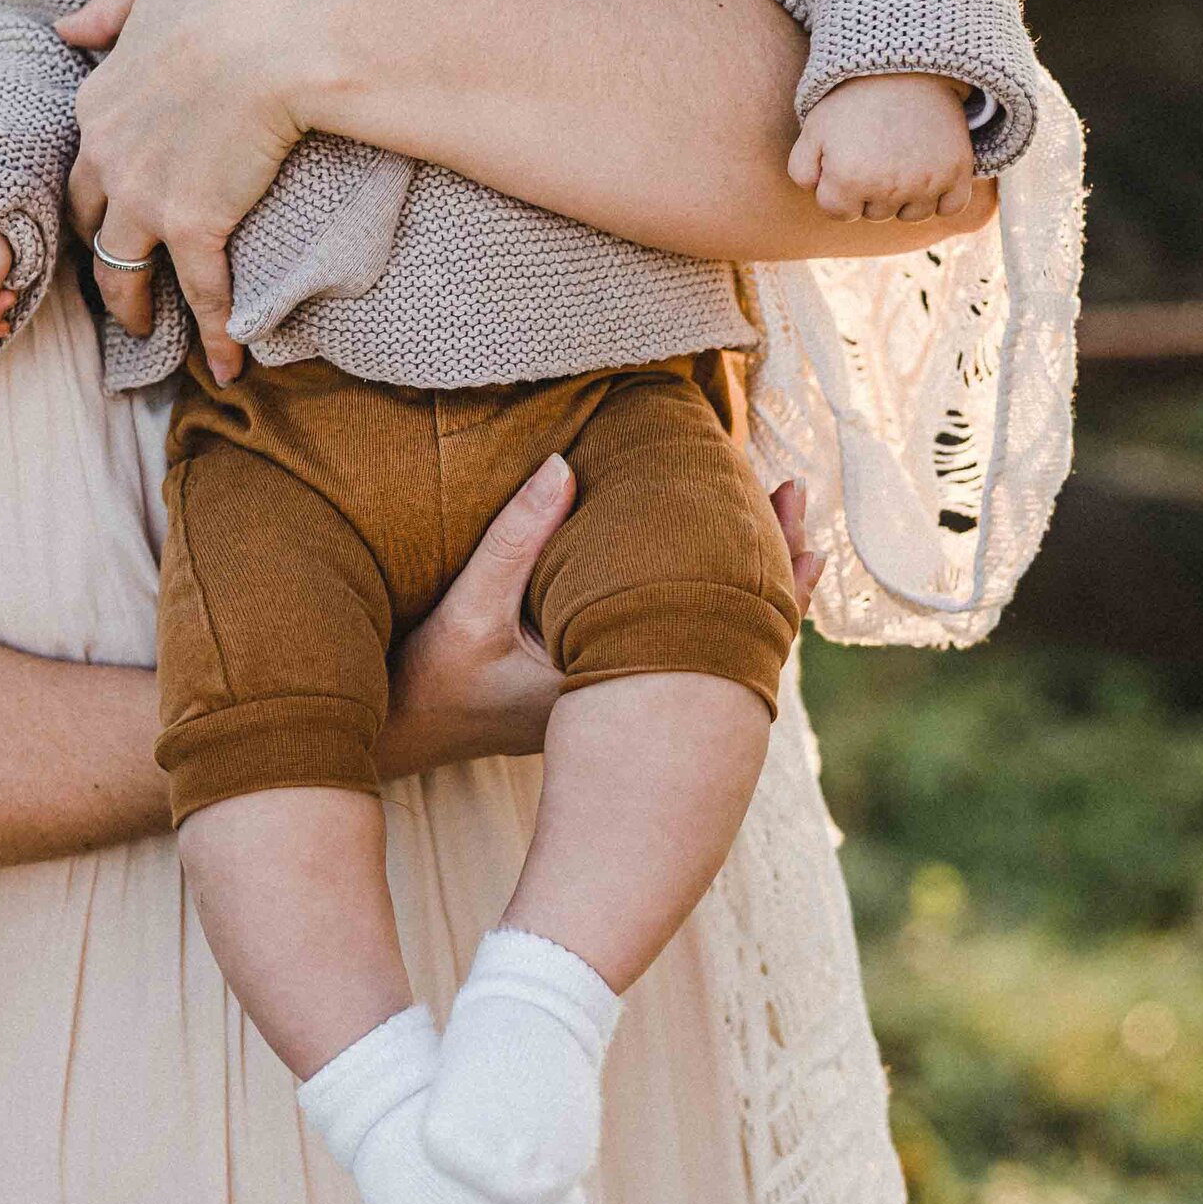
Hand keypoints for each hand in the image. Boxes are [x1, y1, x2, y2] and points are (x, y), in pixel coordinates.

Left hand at [58, 0, 338, 383]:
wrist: (278, 28)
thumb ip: (109, 9)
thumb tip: (68, 26)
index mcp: (96, 103)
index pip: (84, 165)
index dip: (98, 193)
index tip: (113, 213)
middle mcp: (106, 156)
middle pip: (89, 224)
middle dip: (99, 253)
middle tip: (118, 276)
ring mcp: (145, 197)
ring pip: (122, 271)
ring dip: (134, 307)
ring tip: (148, 332)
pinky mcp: (192, 226)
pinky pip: (200, 293)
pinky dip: (214, 334)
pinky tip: (226, 361)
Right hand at [376, 459, 822, 777]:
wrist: (402, 741)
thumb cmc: (430, 684)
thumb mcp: (466, 613)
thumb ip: (514, 540)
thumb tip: (564, 462)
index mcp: (614, 684)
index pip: (712, 623)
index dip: (756, 565)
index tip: (780, 503)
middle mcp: (632, 702)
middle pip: (730, 633)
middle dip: (768, 564)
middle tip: (799, 496)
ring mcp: (624, 703)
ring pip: (713, 643)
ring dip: (744, 582)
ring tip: (787, 524)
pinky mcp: (608, 692)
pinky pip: (682, 647)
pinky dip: (708, 602)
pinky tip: (718, 566)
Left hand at [789, 73, 977, 224]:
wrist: (905, 64)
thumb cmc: (854, 99)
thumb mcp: (814, 128)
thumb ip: (801, 170)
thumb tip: (815, 195)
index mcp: (849, 180)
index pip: (839, 213)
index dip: (838, 188)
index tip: (846, 162)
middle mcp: (888, 188)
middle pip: (875, 214)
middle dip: (870, 191)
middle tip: (875, 151)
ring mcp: (926, 183)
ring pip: (911, 215)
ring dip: (905, 196)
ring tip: (901, 158)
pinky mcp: (957, 173)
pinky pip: (951, 207)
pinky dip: (942, 196)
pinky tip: (930, 171)